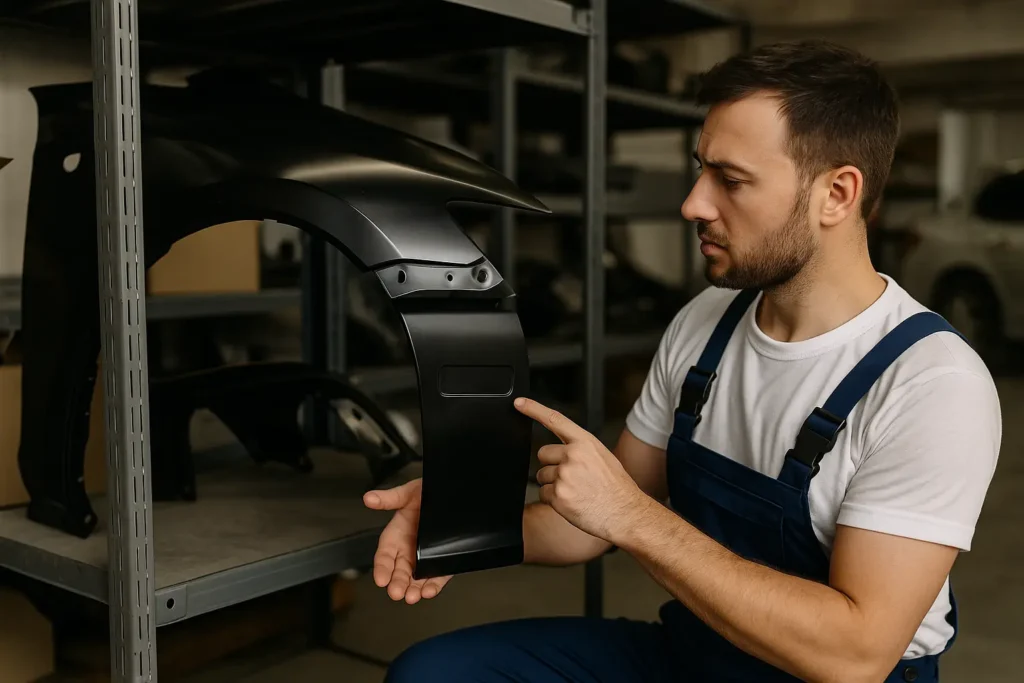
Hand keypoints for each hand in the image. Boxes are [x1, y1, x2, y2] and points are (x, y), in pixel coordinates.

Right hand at [363, 478, 452, 603]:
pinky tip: (429, 591)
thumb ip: (390, 498)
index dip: (382, 568)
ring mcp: (426, 555)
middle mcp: (409, 548)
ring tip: (412, 597)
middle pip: (400, 570)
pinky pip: (438, 575)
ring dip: (414, 588)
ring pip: (417, 577)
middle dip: (397, 582)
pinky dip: (434, 584)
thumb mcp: (409, 493)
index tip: (380, 579)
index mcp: (396, 534)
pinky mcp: (443, 559)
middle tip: (396, 592)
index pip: (385, 555)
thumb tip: (369, 498)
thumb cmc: (428, 492)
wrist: (454, 492)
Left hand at [514, 397, 645, 542]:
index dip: (533, 409)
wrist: (625, 513)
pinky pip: (543, 494)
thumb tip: (563, 451)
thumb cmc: (616, 488)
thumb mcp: (603, 457)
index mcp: (585, 443)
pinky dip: (553, 500)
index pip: (555, 420)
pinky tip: (571, 502)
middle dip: (551, 464)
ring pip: (541, 476)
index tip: (519, 403)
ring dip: (552, 484)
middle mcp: (573, 456)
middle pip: (542, 453)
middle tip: (570, 477)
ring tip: (575, 491)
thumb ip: (581, 449)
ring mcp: (564, 476)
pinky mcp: (557, 496)